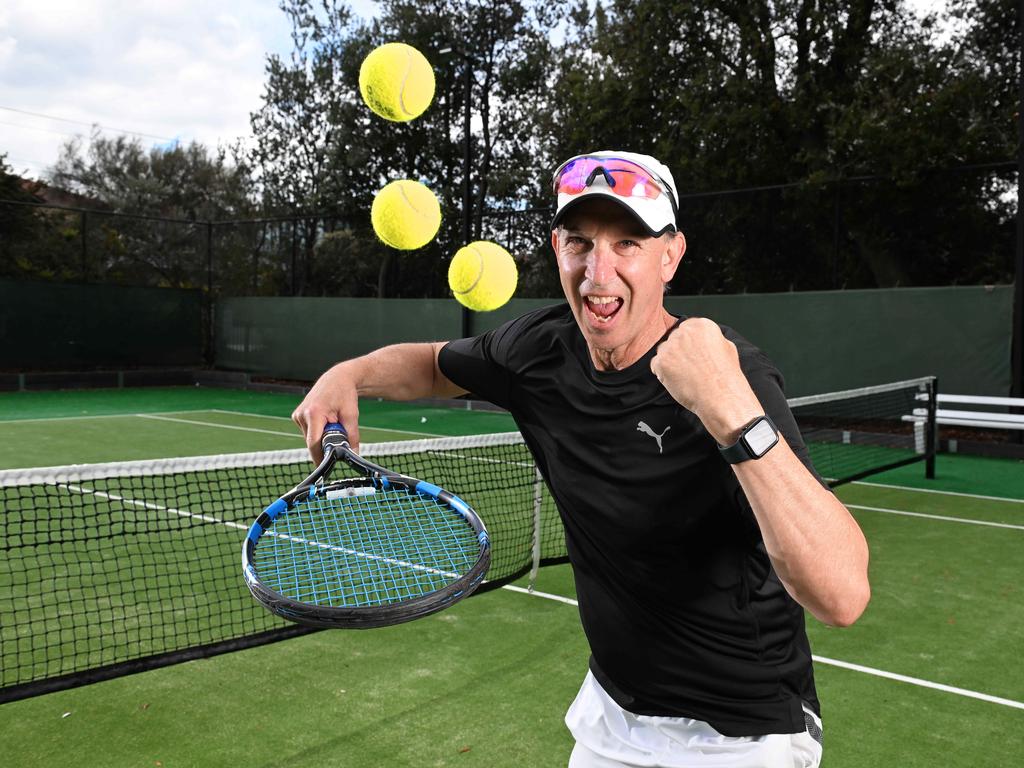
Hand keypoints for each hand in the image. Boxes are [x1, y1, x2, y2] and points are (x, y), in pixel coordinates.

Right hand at [291, 363, 361, 461]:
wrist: (337, 378)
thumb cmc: (345, 395)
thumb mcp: (352, 415)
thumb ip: (352, 437)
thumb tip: (354, 455)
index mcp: (314, 413)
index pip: (313, 443)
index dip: (320, 458)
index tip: (327, 468)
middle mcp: (302, 414)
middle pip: (311, 442)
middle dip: (324, 445)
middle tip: (338, 436)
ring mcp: (297, 415)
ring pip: (309, 438)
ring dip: (321, 437)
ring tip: (332, 422)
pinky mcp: (297, 416)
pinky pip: (308, 432)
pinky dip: (317, 432)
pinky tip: (325, 420)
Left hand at [650, 318, 763, 444]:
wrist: (721, 397)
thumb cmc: (726, 376)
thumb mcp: (727, 347)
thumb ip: (710, 339)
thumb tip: (699, 339)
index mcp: (701, 325)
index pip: (686, 329)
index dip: (689, 345)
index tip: (695, 356)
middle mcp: (684, 332)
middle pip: (673, 339)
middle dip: (679, 352)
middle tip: (691, 368)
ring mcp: (671, 346)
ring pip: (663, 351)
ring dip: (670, 362)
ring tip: (687, 376)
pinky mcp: (661, 362)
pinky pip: (656, 365)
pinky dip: (663, 374)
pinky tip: (679, 381)